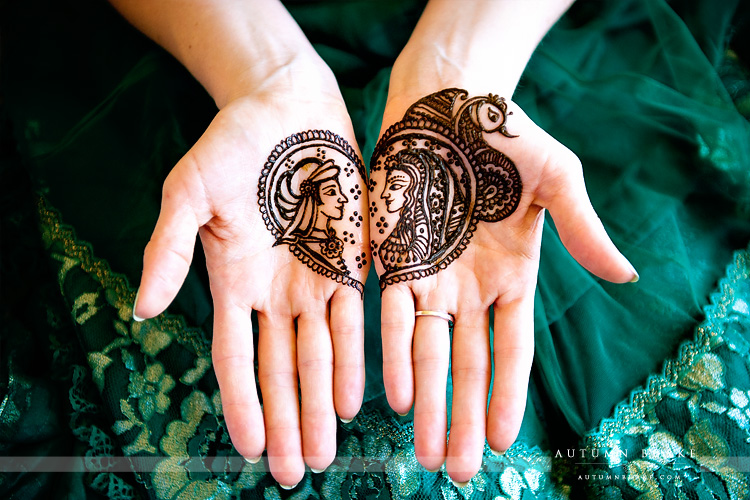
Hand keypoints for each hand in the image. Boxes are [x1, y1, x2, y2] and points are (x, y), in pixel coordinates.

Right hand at [133, 60, 369, 486]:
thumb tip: (142, 310)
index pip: (235, 356)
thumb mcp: (188, 192)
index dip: (242, 402)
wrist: (289, 106)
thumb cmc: (232, 144)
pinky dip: (357, 358)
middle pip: (283, 369)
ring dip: (321, 403)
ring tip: (326, 449)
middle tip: (296, 471)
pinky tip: (357, 396)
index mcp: (234, 281)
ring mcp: (315, 279)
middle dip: (288, 419)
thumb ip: (167, 249)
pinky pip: (357, 318)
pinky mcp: (352, 260)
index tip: (247, 448)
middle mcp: (276, 291)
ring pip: (321, 354)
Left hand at [371, 84, 635, 481]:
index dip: (507, 395)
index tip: (504, 441)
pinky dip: (389, 353)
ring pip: (424, 351)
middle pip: (465, 364)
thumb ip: (583, 230)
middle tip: (455, 470)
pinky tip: (392, 395)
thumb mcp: (557, 181)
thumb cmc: (507, 136)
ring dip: (426, 401)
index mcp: (512, 276)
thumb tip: (627, 278)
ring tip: (422, 450)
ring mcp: (428, 275)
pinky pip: (388, 313)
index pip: (510, 349)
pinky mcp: (391, 257)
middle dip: (462, 417)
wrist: (447, 101)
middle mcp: (468, 286)